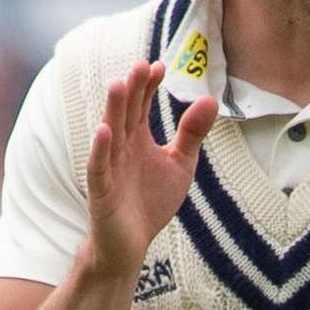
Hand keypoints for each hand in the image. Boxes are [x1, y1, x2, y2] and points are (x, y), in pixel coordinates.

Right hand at [84, 60, 217, 276]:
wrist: (130, 245)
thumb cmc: (152, 201)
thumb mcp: (180, 164)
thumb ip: (192, 133)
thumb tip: (210, 99)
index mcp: (137, 138)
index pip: (141, 105)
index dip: (149, 86)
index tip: (160, 65)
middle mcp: (120, 147)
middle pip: (126, 113)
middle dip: (132, 90)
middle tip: (141, 65)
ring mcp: (109, 167)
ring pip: (110, 134)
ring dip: (112, 110)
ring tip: (118, 84)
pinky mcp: (101, 191)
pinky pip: (98, 167)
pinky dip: (100, 149)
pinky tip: (103, 131)